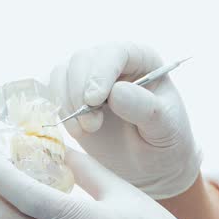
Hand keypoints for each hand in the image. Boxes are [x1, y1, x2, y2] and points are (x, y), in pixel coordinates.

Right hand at [49, 42, 200, 199]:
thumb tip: (116, 91)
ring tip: (86, 131)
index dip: (101, 72)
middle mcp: (114, 62)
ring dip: (67, 102)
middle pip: (83, 59)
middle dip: (80, 91)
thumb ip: (145, 109)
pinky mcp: (72, 96)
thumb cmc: (165, 142)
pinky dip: (57, 109)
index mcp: (143, 60)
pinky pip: (53, 91)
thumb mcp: (165, 128)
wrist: (151, 166)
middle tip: (91, 125)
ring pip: (63, 73)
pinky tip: (75, 130)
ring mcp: (90, 78)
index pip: (117, 52)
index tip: (94, 100)